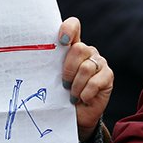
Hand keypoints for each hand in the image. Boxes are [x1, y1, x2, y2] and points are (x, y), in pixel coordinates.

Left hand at [58, 17, 112, 139]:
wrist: (75, 115)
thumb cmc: (60, 95)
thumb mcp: (51, 78)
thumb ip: (49, 65)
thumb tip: (34, 60)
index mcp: (71, 47)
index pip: (73, 26)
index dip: (68, 29)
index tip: (61, 41)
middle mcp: (86, 51)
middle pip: (78, 49)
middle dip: (68, 69)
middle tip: (64, 84)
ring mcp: (99, 62)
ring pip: (86, 67)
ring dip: (76, 85)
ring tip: (72, 95)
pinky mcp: (108, 75)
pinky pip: (96, 81)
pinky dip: (86, 92)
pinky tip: (83, 98)